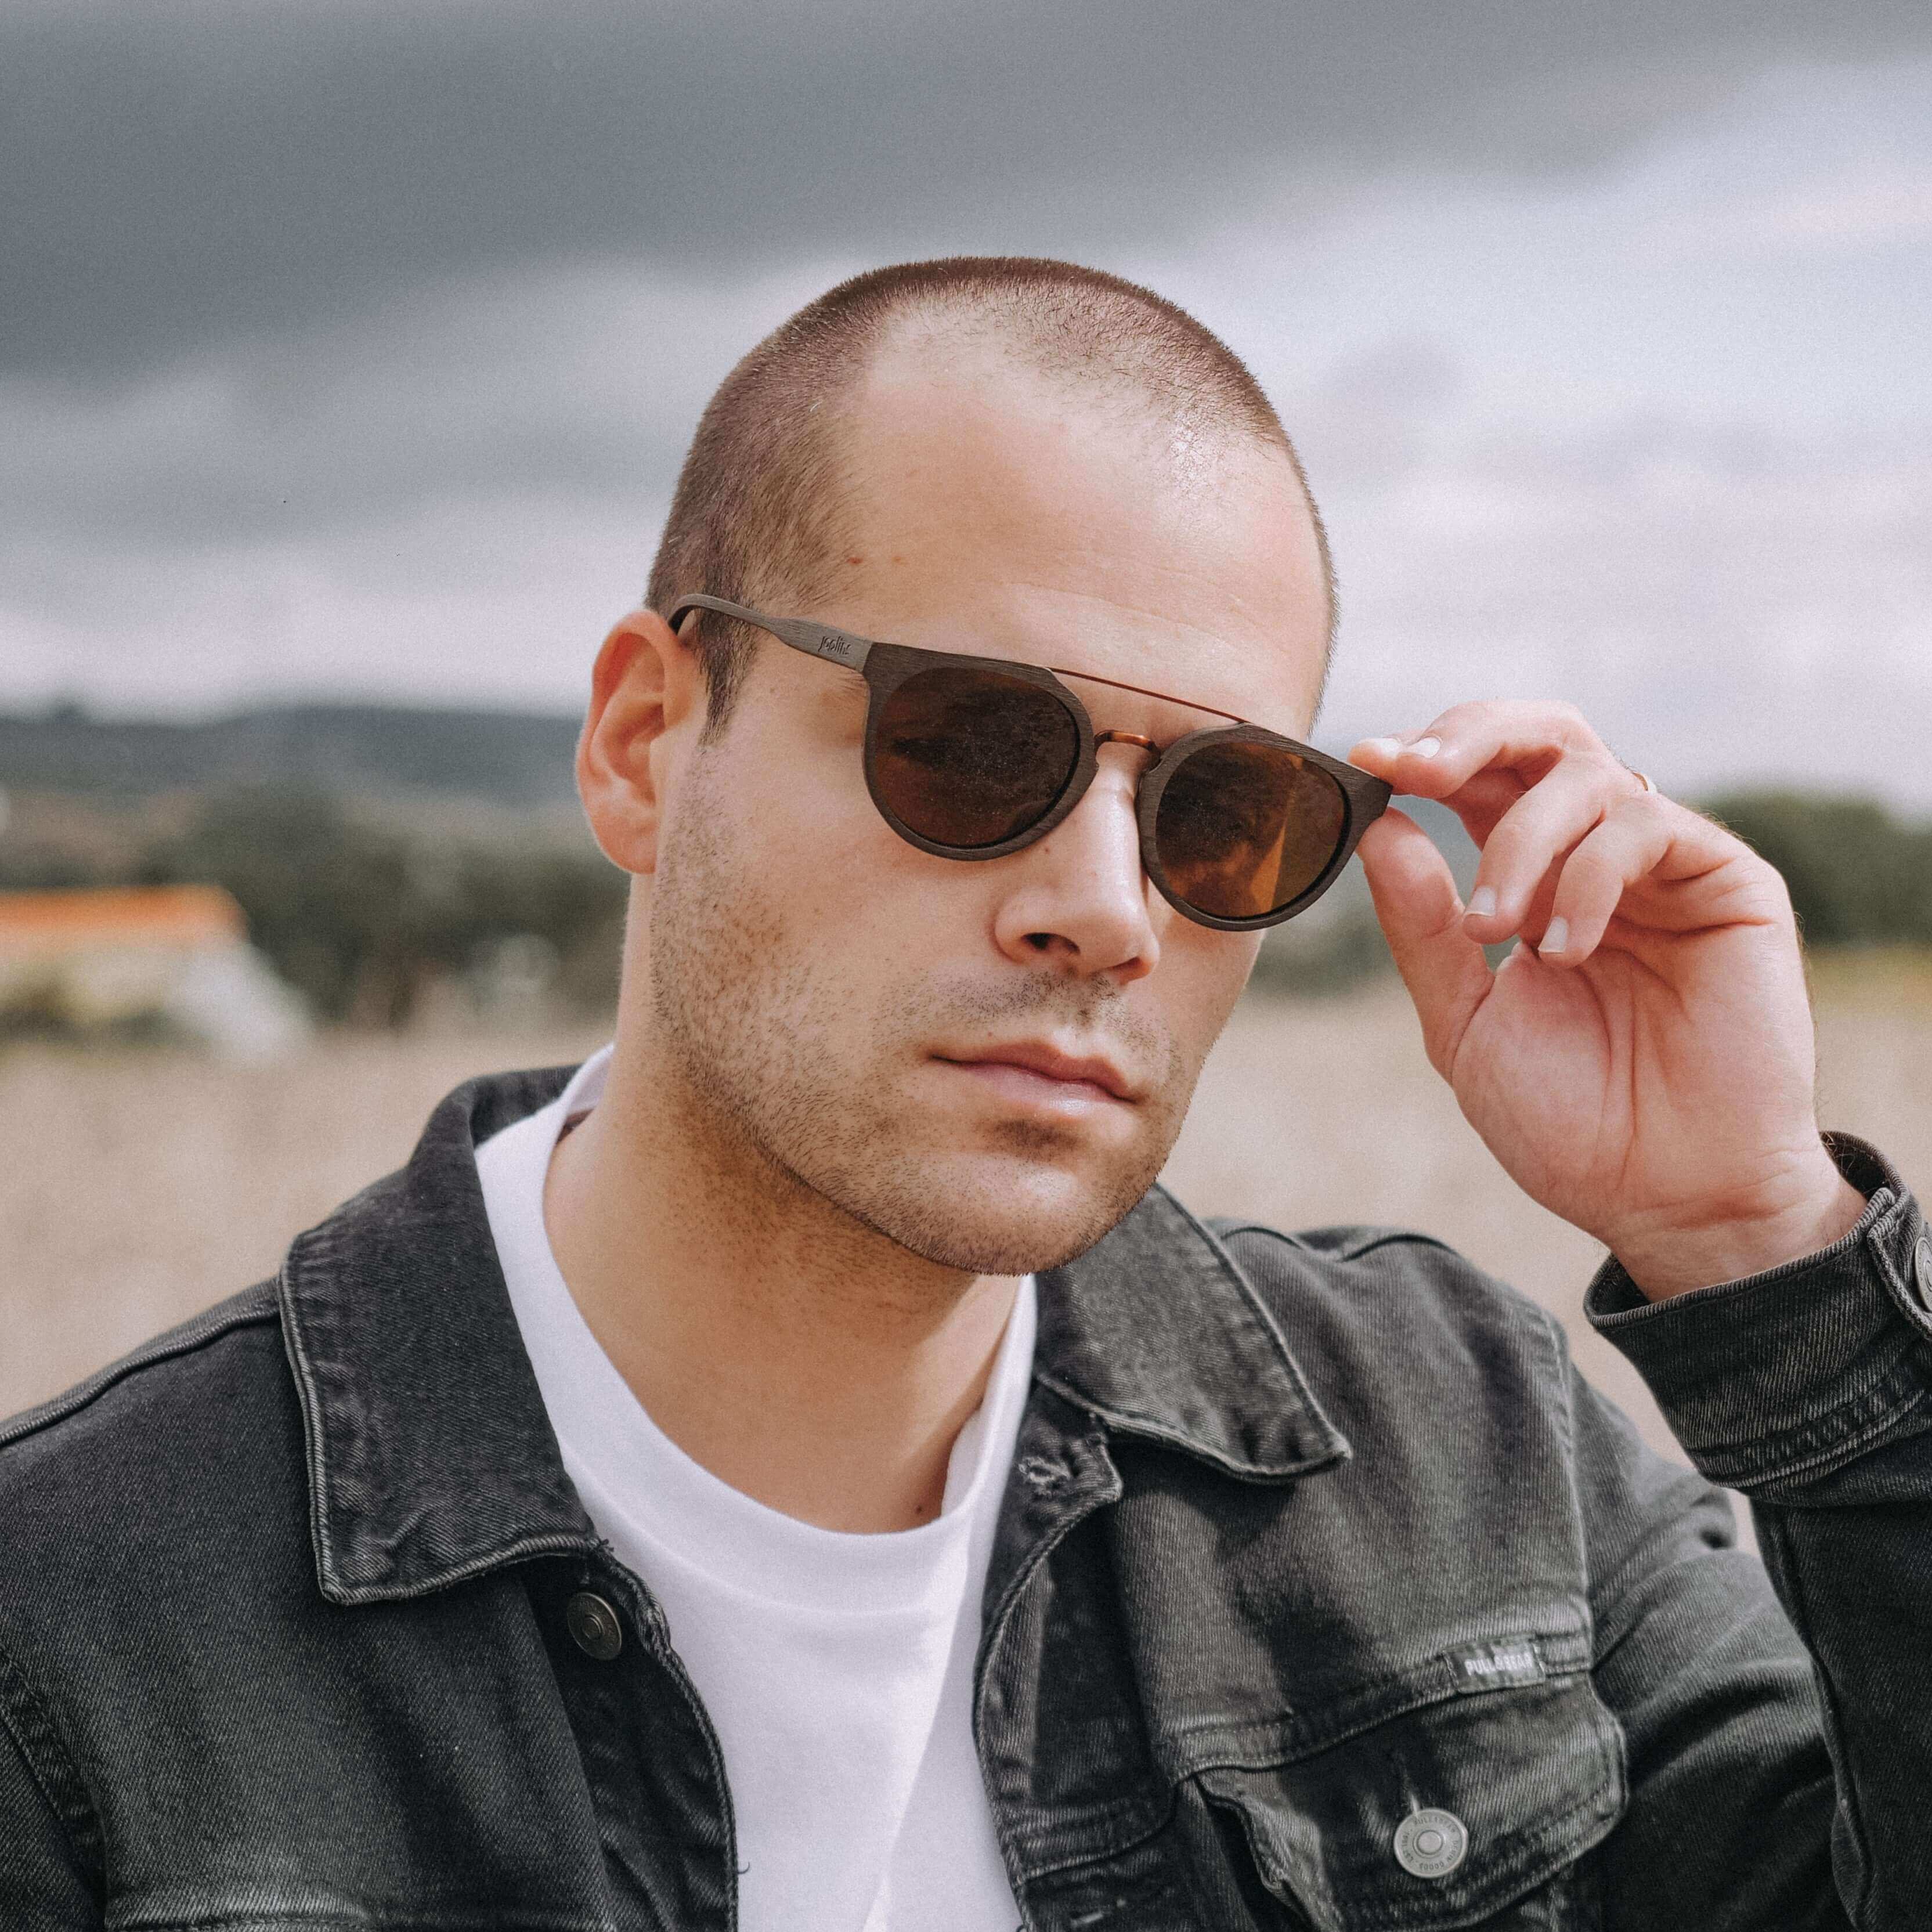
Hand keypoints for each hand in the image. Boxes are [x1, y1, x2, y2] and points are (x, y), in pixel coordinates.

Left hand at [1349, 703, 1864, 1300]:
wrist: (1662, 1197)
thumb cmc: (1568, 1120)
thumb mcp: (1464, 1021)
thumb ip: (1421, 926)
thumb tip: (1378, 824)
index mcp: (1533, 881)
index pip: (1481, 781)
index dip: (1426, 757)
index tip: (1368, 759)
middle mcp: (1599, 857)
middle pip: (1543, 737)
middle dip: (1470, 736)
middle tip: (1416, 770)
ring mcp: (1666, 865)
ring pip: (1588, 774)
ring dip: (1519, 841)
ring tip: (1496, 930)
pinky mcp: (1729, 882)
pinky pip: (1647, 824)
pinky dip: (1589, 873)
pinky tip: (1567, 948)